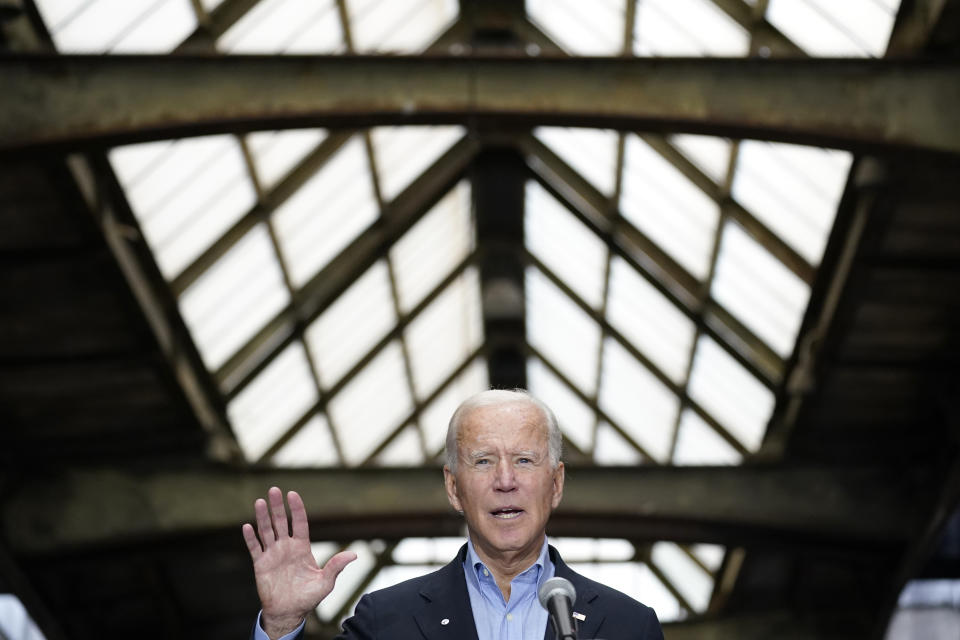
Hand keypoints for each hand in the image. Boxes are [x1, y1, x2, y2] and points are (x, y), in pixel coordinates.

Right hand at [242, 487, 356, 639]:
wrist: (288, 612)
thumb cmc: (308, 597)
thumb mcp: (325, 582)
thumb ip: (336, 567)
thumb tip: (354, 555)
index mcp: (302, 547)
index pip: (299, 523)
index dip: (296, 508)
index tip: (292, 494)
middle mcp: (286, 547)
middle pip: (281, 522)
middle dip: (277, 506)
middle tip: (274, 489)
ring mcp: (272, 554)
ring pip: (266, 531)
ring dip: (262, 517)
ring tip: (260, 502)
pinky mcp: (260, 564)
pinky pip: (254, 548)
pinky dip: (250, 538)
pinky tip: (247, 526)